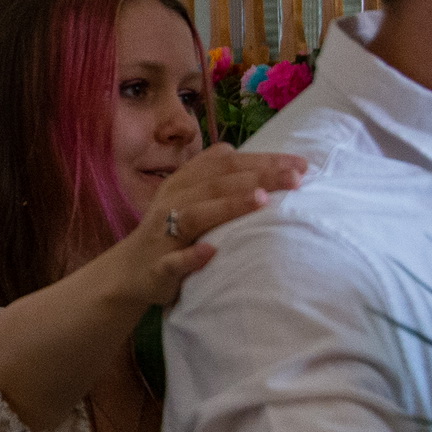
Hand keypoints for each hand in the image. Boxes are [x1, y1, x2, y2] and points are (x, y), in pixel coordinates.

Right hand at [106, 145, 306, 307]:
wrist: (130, 271)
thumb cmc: (173, 232)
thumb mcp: (193, 198)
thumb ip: (222, 180)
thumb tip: (266, 164)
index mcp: (185, 181)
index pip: (226, 163)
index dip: (262, 159)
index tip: (301, 164)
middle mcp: (174, 200)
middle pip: (217, 183)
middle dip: (258, 177)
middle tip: (295, 178)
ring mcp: (163, 233)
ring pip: (195, 214)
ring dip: (227, 205)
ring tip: (260, 200)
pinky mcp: (159, 267)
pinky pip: (173, 261)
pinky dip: (191, 257)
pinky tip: (211, 253)